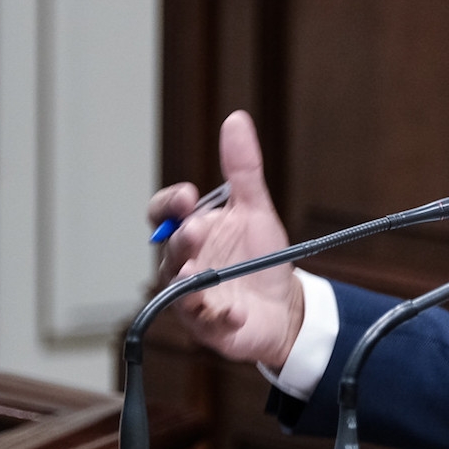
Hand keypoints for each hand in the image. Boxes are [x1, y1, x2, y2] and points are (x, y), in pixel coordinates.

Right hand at [147, 110, 303, 367]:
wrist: (285, 305)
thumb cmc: (261, 257)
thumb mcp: (255, 209)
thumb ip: (243, 169)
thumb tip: (236, 119)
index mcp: (191, 233)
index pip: (163, 216)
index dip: (167, 205)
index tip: (185, 195)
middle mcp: (184, 266)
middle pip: (169, 253)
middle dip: (180, 240)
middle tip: (195, 228)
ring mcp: (194, 300)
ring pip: (180, 291)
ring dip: (188, 281)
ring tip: (195, 272)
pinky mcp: (213, 329)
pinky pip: (210, 324)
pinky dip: (220, 318)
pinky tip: (234, 312)